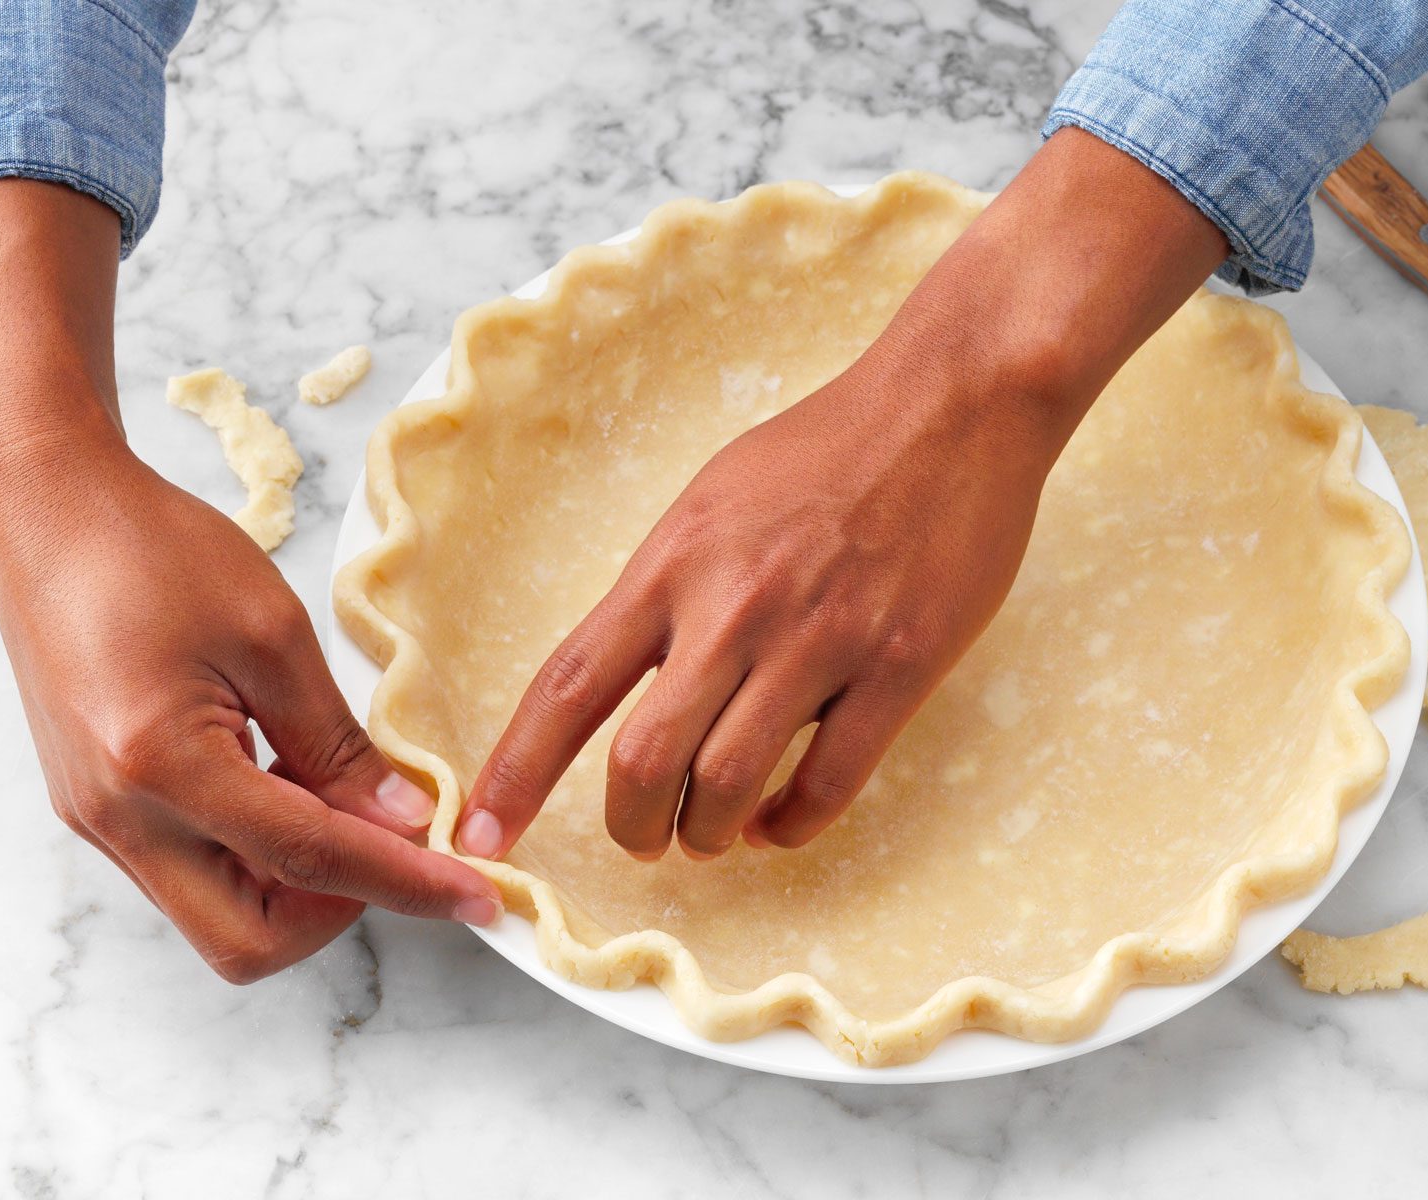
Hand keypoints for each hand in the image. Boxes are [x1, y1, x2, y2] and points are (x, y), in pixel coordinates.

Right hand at [0, 439, 503, 980]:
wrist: (46, 512)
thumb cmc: (152, 549)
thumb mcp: (272, 634)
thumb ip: (338, 743)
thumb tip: (402, 820)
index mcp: (160, 766)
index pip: (311, 862)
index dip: (407, 884)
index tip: (478, 896)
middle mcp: (118, 818)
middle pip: (247, 941)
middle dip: (338, 911)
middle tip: (395, 841)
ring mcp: (99, 821)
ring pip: (219, 914)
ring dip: (298, 882)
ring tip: (340, 792)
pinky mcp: (99, 808)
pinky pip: (192, 871)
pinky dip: (257, 852)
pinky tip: (288, 783)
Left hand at [456, 129, 1228, 860]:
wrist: (950, 402)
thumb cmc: (827, 448)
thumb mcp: (713, 500)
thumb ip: (669, 589)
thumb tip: (630, 675)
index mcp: (675, 563)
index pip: (568, 687)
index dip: (513, 773)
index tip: (477, 833)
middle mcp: (734, 608)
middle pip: (644, 764)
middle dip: (631, 829)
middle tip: (645, 837)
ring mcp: (820, 640)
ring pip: (731, 788)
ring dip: (710, 835)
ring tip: (715, 831)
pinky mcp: (900, 665)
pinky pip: (829, 784)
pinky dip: (793, 826)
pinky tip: (784, 820)